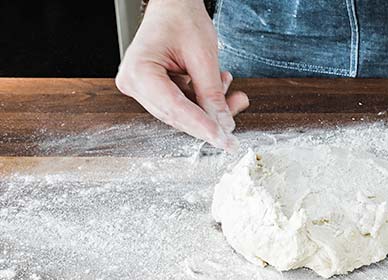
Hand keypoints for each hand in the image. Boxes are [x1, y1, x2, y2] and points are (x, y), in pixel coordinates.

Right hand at [115, 0, 248, 151]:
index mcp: (139, 71)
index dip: (202, 126)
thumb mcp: (204, 56)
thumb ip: (213, 93)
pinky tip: (221, 87)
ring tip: (234, 95)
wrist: (174, 5)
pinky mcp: (154, 90)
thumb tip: (224, 125)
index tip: (224, 140)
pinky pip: (182, 105)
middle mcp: (134, 82)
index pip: (175, 108)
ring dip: (210, 108)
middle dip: (210, 119)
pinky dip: (203, 100)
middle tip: (235, 123)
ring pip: (182, 113)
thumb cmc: (182, 19)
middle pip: (177, 115)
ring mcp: (142, 87)